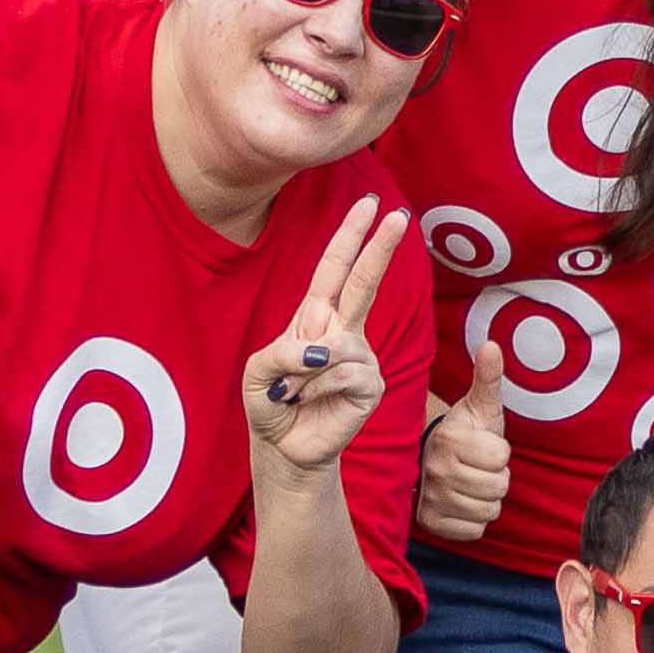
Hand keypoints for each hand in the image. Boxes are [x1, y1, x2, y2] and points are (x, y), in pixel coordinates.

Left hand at [245, 197, 405, 480]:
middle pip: (364, 282)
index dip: (351, 237)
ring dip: (304, 373)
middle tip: (397, 215)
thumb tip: (326, 351)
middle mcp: (343, 331)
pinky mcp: (371, 385)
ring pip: (339, 346)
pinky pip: (346, 375)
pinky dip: (319, 389)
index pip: (335, 270)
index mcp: (315, 317)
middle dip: (379, 248)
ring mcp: (361, 357)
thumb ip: (282, 354)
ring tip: (293, 393)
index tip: (370, 206)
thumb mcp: (256, 373)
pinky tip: (312, 402)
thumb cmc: (270, 402)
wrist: (284, 446)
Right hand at [414, 363, 513, 550]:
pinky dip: (474, 520)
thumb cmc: (465, 433)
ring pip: (489, 510)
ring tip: (471, 482)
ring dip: (487, 498)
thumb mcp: (479, 406)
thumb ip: (488, 378)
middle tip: (478, 466)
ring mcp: (432, 498)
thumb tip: (492, 345)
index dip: (500, 452)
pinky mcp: (432, 523)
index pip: (501, 458)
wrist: (431, 461)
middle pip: (499, 487)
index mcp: (449, 439)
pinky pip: (475, 531)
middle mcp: (436, 470)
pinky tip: (463, 502)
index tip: (483, 445)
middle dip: (497, 477)